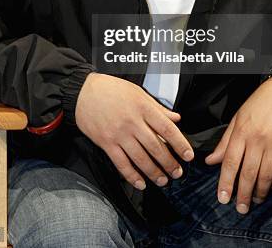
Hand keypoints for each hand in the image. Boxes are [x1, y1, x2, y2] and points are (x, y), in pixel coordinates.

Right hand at [75, 73, 193, 189]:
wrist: (83, 92)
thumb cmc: (111, 89)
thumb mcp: (137, 92)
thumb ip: (158, 107)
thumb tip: (176, 118)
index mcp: (143, 107)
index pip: (167, 129)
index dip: (180, 144)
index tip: (188, 155)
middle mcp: (132, 122)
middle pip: (156, 147)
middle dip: (169, 163)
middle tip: (178, 172)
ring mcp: (119, 134)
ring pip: (140, 159)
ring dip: (154, 172)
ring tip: (163, 180)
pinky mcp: (106, 143)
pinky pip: (121, 164)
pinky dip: (132, 176)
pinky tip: (140, 183)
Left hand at [205, 78, 271, 213]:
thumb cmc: (258, 103)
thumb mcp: (237, 118)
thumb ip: (225, 141)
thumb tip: (210, 161)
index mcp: (241, 132)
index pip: (230, 162)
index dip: (226, 182)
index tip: (222, 198)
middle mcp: (257, 140)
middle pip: (248, 173)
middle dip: (242, 194)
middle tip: (239, 209)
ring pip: (266, 176)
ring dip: (260, 193)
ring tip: (255, 201)